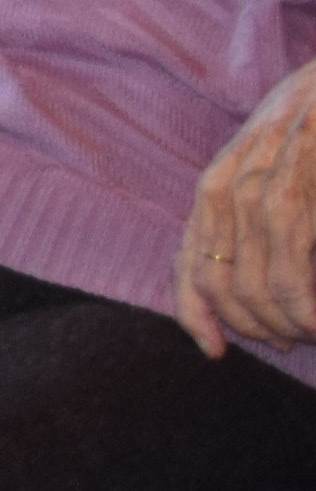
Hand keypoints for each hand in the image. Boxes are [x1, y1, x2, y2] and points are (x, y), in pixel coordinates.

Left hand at [179, 63, 315, 355]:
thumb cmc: (306, 140)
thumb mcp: (262, 175)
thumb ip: (240, 224)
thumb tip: (233, 287)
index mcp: (212, 191)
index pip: (187, 266)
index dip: (195, 316)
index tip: (214, 351)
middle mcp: (222, 194)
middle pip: (220, 288)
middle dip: (256, 326)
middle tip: (292, 338)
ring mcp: (257, 198)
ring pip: (256, 292)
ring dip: (288, 324)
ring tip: (313, 329)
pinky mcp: (293, 204)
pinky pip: (290, 280)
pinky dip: (307, 313)